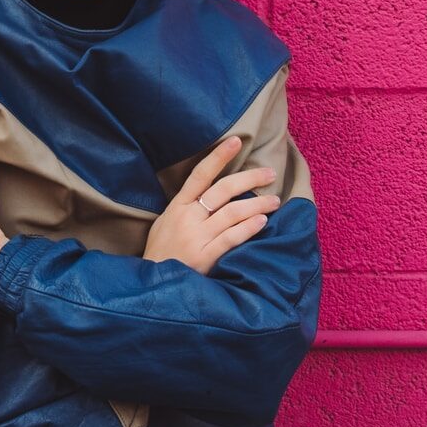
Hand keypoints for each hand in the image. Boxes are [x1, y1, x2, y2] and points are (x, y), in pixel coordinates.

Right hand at [143, 135, 280, 275]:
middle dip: (249, 179)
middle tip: (270, 173)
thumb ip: (185, 207)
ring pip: (232, 213)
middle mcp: (188, 218)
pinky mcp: (205, 257)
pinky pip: (231, 238)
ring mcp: (196, 237)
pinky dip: (248, 228)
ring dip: (257, 204)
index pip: (200, 174)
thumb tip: (209, 191)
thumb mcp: (165, 222)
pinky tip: (262, 222)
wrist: (152, 285)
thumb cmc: (160, 253)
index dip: (218, 156)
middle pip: (222, 190)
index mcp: (177, 206)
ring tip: (274, 201)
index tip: (236, 140)